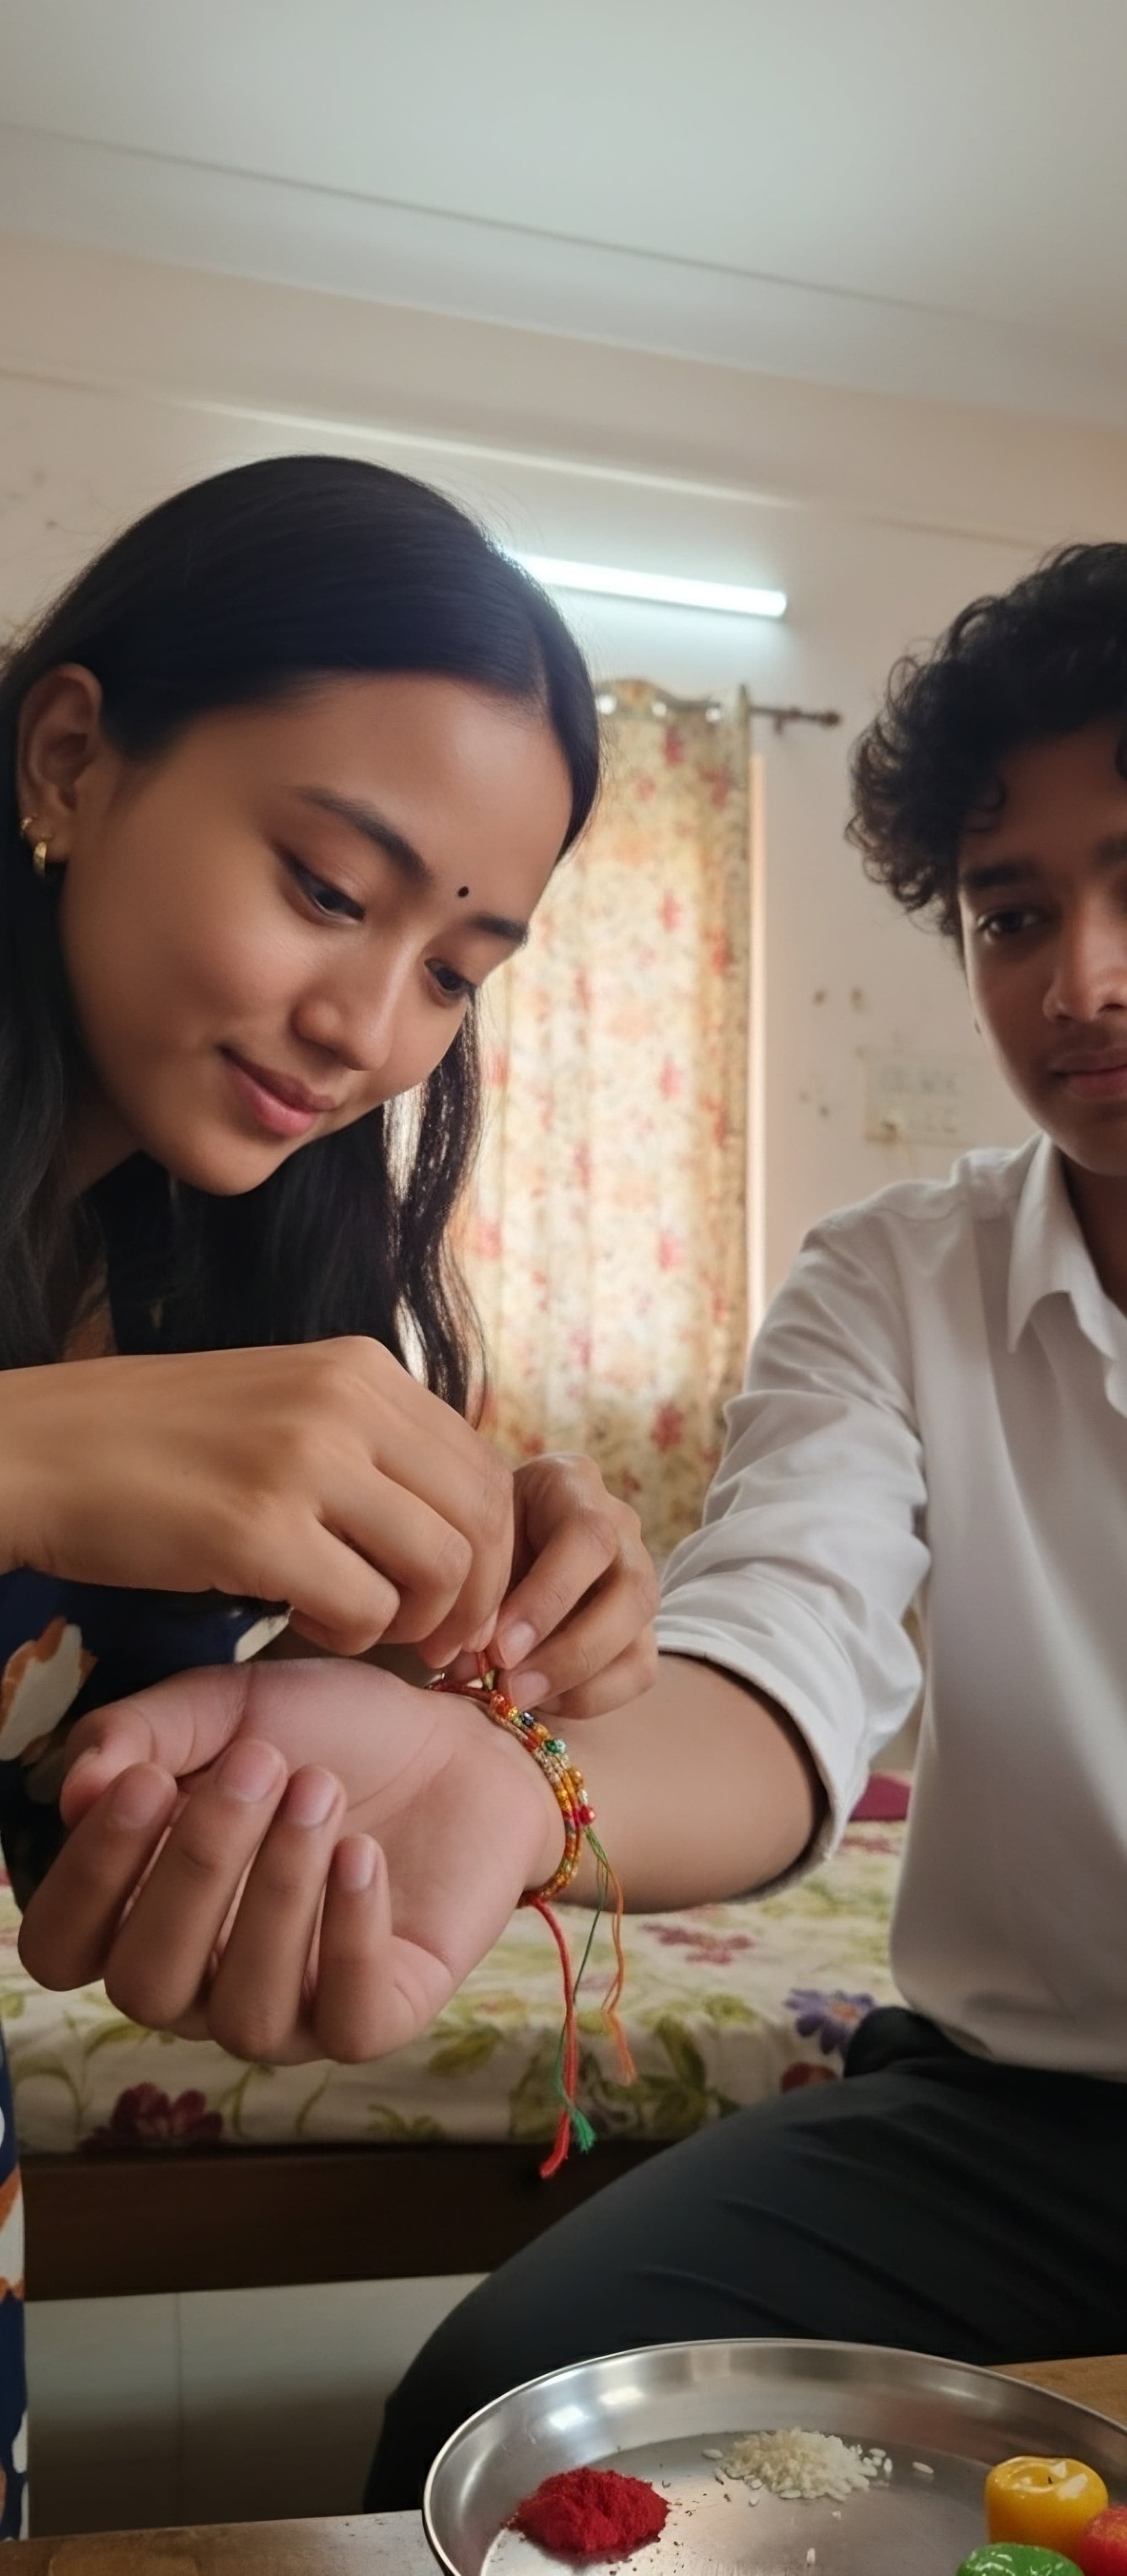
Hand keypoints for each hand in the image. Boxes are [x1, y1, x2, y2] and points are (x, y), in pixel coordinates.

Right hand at [0, 1340, 511, 1662]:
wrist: (42, 1450)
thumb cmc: (160, 1444)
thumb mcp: (285, 1405)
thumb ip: (370, 1444)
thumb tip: (455, 1523)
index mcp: (362, 1368)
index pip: (485, 1467)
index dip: (496, 1550)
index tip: (465, 1600)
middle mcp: (348, 1401)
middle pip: (483, 1519)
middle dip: (479, 1598)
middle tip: (442, 1645)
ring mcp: (305, 1460)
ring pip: (442, 1566)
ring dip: (419, 1621)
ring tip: (366, 1628)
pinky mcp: (258, 1528)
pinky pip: (365, 1608)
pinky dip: (351, 1634)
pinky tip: (304, 1621)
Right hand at [18, 1660, 563, 2062]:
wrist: (461, 1744)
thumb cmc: (331, 1731)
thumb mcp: (229, 1706)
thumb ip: (141, 1734)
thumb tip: (74, 1789)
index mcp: (143, 1911)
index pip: (63, 1948)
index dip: (86, 1881)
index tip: (144, 1782)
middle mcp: (201, 1980)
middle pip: (146, 1985)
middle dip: (197, 1868)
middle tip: (261, 1763)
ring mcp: (290, 2012)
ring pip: (245, 2010)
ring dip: (279, 1892)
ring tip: (321, 1792)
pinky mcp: (378, 2017)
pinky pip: (348, 2022)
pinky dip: (351, 1936)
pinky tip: (363, 1854)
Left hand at [485, 1452, 658, 1720]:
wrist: (493, 1535)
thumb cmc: (473, 1532)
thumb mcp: (469, 1543)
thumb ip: (473, 1593)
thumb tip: (471, 1662)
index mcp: (572, 1484)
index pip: (588, 1538)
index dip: (548, 1600)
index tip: (499, 1648)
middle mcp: (620, 1525)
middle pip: (632, 1590)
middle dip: (570, 1650)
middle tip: (512, 1686)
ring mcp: (638, 1576)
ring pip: (640, 1637)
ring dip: (579, 1680)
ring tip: (521, 1699)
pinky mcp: (640, 1625)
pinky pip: (639, 1670)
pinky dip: (592, 1696)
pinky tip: (543, 1700)